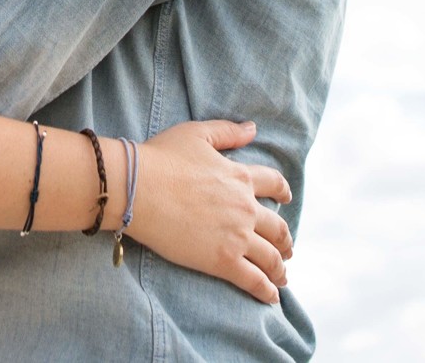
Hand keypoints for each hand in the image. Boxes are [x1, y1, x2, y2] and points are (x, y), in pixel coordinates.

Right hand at [125, 119, 294, 304]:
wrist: (138, 188)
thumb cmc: (161, 158)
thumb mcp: (197, 134)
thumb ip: (227, 132)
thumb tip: (252, 128)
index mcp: (240, 177)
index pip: (274, 184)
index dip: (283, 192)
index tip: (286, 200)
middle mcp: (245, 207)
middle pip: (278, 227)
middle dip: (285, 239)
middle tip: (287, 248)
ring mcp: (236, 236)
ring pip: (271, 257)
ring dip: (280, 267)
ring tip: (282, 276)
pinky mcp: (222, 260)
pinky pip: (253, 279)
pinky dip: (267, 290)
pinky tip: (272, 297)